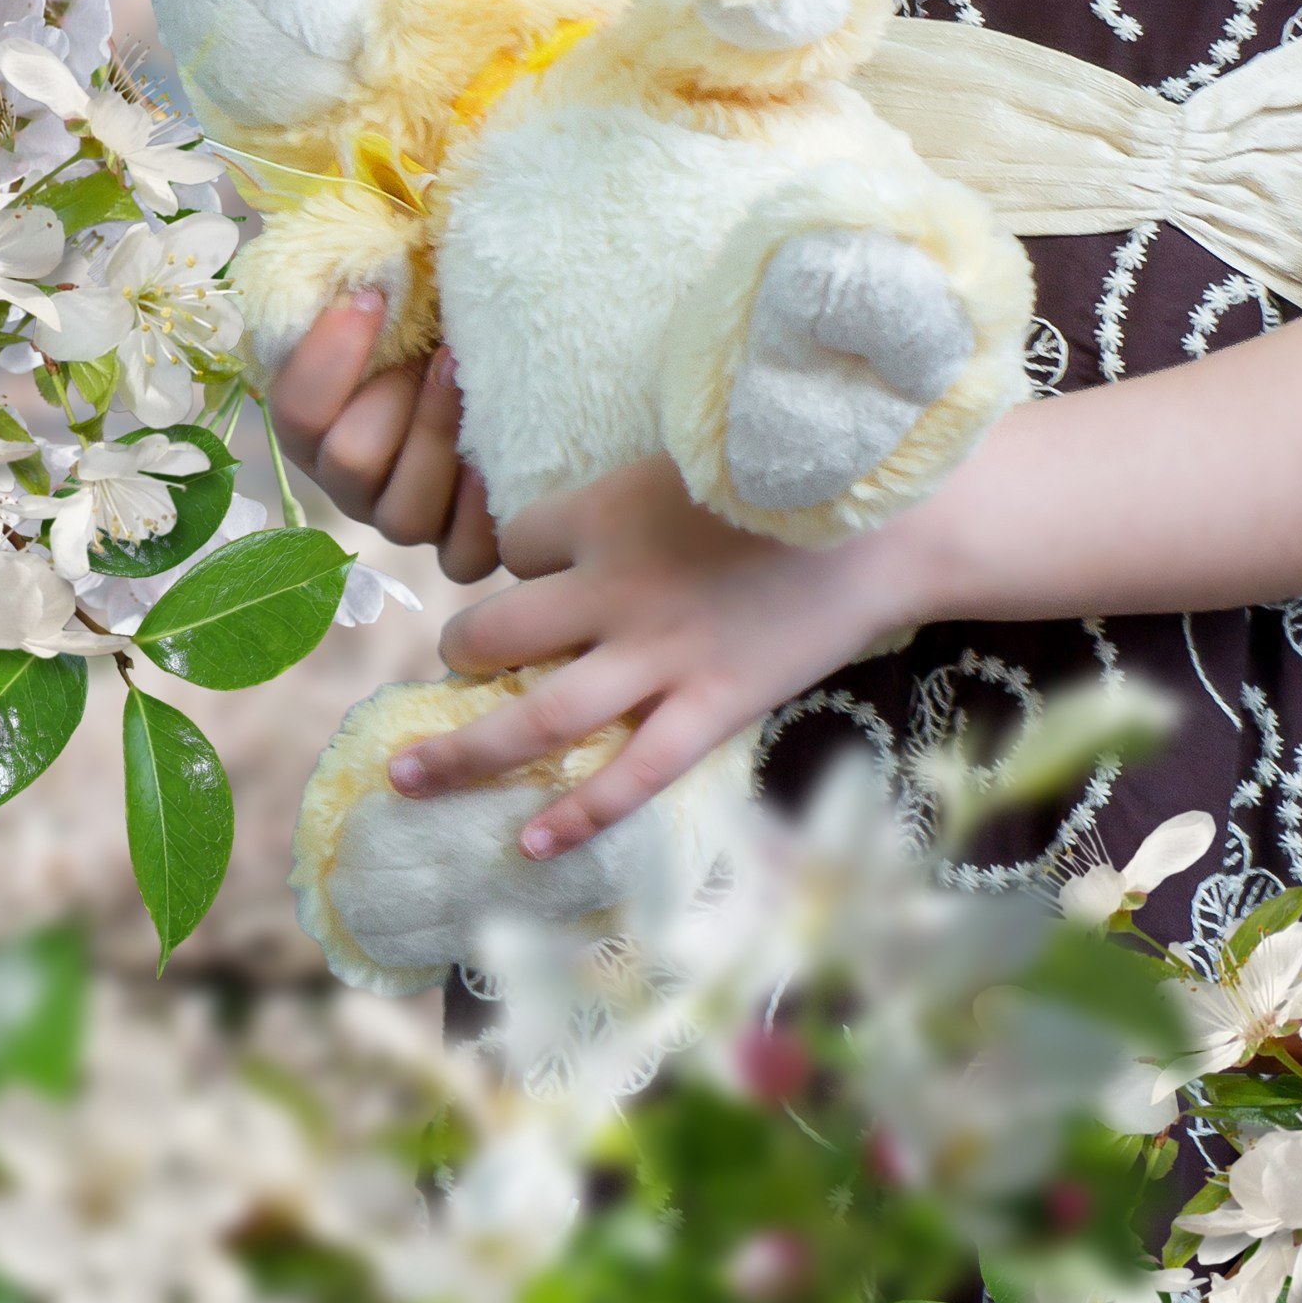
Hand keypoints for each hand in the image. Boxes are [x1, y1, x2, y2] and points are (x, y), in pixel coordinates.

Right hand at [267, 290, 498, 581]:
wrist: (520, 345)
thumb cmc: (452, 304)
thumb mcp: (411, 271)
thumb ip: (375, 262)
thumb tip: (367, 243)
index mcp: (320, 417)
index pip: (297, 413)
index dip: (329, 358)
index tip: (373, 297)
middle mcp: (353, 479)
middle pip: (350, 464)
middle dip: (399, 399)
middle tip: (446, 349)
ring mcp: (408, 518)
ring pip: (405, 514)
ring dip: (443, 440)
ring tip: (476, 384)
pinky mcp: (464, 546)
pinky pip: (465, 554)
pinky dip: (485, 508)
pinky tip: (507, 454)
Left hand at [387, 453, 915, 855]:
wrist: (890, 524)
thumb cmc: (793, 479)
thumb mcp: (693, 459)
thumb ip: (628, 500)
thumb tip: (572, 529)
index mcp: (610, 512)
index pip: (517, 542)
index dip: (515, 558)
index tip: (530, 571)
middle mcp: (618, 588)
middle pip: (497, 630)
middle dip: (462, 652)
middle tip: (458, 668)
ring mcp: (663, 657)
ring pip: (536, 718)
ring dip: (465, 753)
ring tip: (411, 776)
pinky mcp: (713, 707)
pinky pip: (629, 777)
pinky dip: (574, 817)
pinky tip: (525, 844)